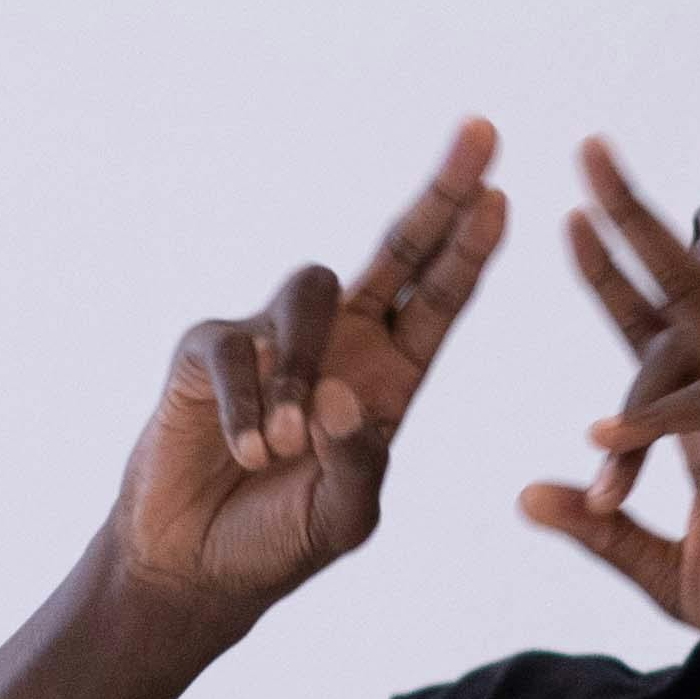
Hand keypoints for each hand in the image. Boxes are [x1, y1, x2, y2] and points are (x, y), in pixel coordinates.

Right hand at [111, 120, 507, 620]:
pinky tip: (249, 454)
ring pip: (313, 292)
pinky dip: (248, 407)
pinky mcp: (210, 350)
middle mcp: (343, 342)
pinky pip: (237, 352)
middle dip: (442, 192)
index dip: (471, 247)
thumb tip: (338, 393)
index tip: (503, 195)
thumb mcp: (343, 516)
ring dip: (304, 367)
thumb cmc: (281, 540)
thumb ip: (356, 462)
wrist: (196, 566)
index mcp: (392, 375)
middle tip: (483, 132)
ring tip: (288, 447)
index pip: (442, 297)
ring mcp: (274, 337)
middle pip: (400, 249)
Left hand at [518, 137, 699, 698]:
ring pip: (696, 333)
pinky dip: (655, 422)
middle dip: (635, 223)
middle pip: (686, 295)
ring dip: (629, 294)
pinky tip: (603, 443)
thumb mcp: (672, 577)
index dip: (616, 276)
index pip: (660, 335)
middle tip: (587, 151)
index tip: (568, 220)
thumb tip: (527, 493)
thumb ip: (605, 534)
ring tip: (576, 270)